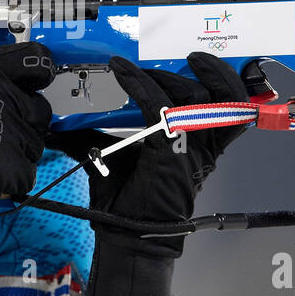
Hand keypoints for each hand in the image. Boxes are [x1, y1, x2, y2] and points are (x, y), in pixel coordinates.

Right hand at [0, 0, 54, 217]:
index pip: (39, 62)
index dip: (41, 70)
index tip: (35, 80)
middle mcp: (12, 102)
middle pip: (42, 108)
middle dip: (28, 116)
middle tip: (5, 123)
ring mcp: (15, 137)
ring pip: (37, 142)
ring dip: (22, 146)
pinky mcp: (12, 169)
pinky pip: (27, 172)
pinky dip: (15, 175)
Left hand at [50, 51, 248, 295]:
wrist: (124, 237)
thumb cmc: (125, 202)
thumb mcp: (117, 156)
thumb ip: (102, 132)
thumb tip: (63, 120)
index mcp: (201, 146)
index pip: (231, 105)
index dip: (219, 76)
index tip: (193, 58)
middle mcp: (204, 147)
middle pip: (220, 96)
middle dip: (194, 73)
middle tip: (165, 64)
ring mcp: (192, 151)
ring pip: (202, 99)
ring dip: (171, 76)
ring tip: (149, 66)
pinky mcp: (171, 155)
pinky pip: (160, 109)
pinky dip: (140, 86)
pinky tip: (123, 73)